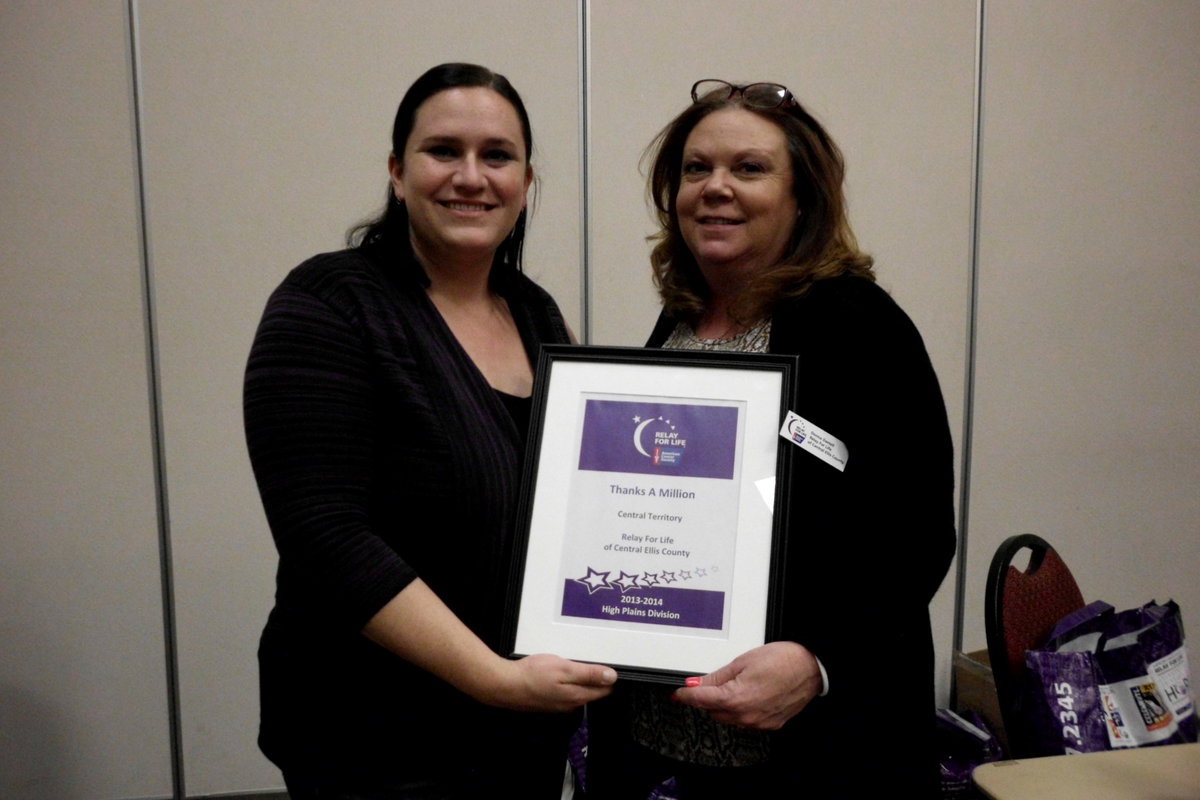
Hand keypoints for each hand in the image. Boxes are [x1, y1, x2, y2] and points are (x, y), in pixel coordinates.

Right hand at [481, 653, 616, 712]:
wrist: (505, 686)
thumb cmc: (533, 675)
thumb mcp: (564, 669)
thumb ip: (589, 674)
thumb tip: (612, 677)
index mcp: (577, 696)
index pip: (603, 690)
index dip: (609, 678)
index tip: (612, 665)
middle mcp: (570, 704)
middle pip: (591, 692)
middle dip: (598, 679)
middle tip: (600, 662)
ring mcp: (557, 705)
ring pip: (577, 692)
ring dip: (582, 681)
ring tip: (584, 666)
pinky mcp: (546, 702)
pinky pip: (564, 693)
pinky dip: (568, 683)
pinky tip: (563, 674)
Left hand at [672, 641, 821, 729]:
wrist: (811, 667)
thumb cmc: (782, 660)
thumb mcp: (742, 662)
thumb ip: (717, 677)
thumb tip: (697, 683)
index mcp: (736, 699)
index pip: (700, 700)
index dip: (686, 695)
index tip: (678, 693)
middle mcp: (746, 716)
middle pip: (713, 711)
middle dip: (707, 698)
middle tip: (709, 683)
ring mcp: (759, 723)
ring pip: (729, 718)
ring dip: (724, 705)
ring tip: (736, 684)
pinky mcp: (770, 725)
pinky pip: (745, 721)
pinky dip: (741, 710)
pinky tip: (748, 694)